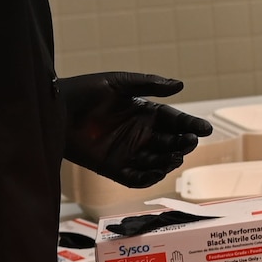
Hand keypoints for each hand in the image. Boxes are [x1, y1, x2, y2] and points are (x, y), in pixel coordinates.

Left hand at [58, 72, 214, 188]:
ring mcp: (127, 152)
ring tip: (175, 157)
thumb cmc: (85, 91)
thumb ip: (149, 84)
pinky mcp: (112, 167)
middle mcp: (140, 134)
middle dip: (183, 143)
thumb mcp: (119, 82)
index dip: (191, 125)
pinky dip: (149, 178)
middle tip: (189, 142)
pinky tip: (157, 172)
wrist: (54, 110)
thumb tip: (181, 85)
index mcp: (145, 113)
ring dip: (169, 161)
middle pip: (171, 143)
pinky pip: (136, 178)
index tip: (206, 129)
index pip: (175, 121)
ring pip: (158, 161)